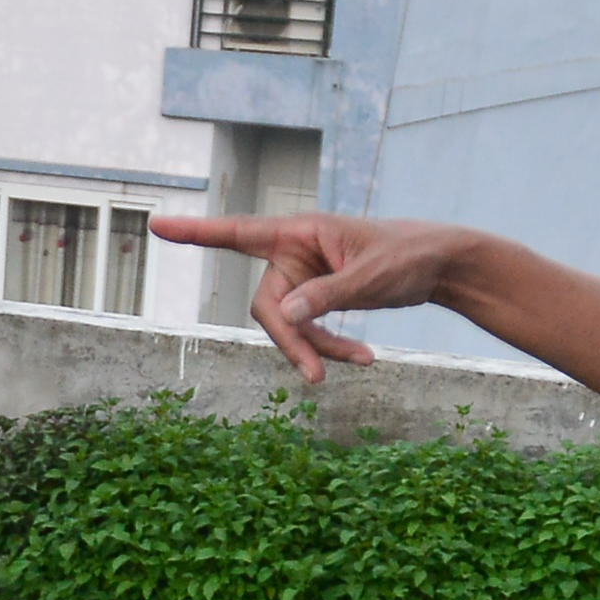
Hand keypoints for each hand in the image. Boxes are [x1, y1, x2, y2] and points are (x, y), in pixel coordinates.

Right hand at [150, 210, 472, 383]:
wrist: (442, 265)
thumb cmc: (409, 256)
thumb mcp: (370, 277)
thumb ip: (326, 296)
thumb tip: (283, 317)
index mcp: (301, 232)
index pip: (238, 232)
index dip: (196, 232)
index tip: (157, 225)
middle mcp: (295, 252)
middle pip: (267, 305)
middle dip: (292, 341)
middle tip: (316, 375)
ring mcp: (306, 277)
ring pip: (289, 325)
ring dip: (318, 348)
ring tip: (363, 361)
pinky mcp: (320, 297)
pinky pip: (310, 330)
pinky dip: (332, 346)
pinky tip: (365, 358)